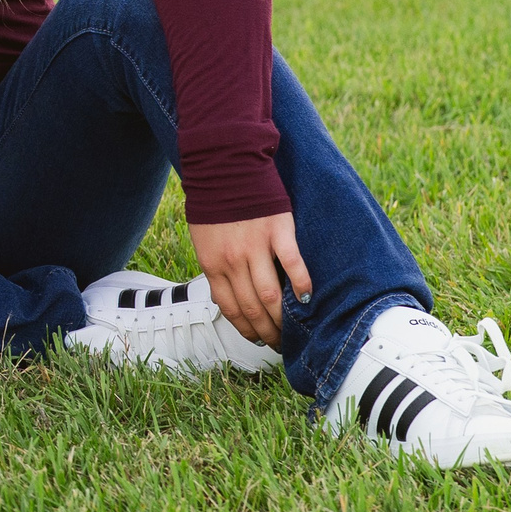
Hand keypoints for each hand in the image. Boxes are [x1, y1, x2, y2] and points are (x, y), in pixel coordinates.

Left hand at [188, 212, 311, 349]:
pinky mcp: (277, 232)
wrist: (224, 168)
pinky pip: (293, 265)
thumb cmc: (213, 205)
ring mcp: (256, 247)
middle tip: (280, 342)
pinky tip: (306, 297)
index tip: (257, 340)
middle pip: (252, 307)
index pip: (230, 308)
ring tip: (293, 330)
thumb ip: (217, 268)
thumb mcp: (204, 241)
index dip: (245, 329)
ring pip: (271, 295)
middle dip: (267, 331)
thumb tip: (231, 297)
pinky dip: (301, 284)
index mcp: (212, 264)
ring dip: (283, 319)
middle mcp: (233, 260)